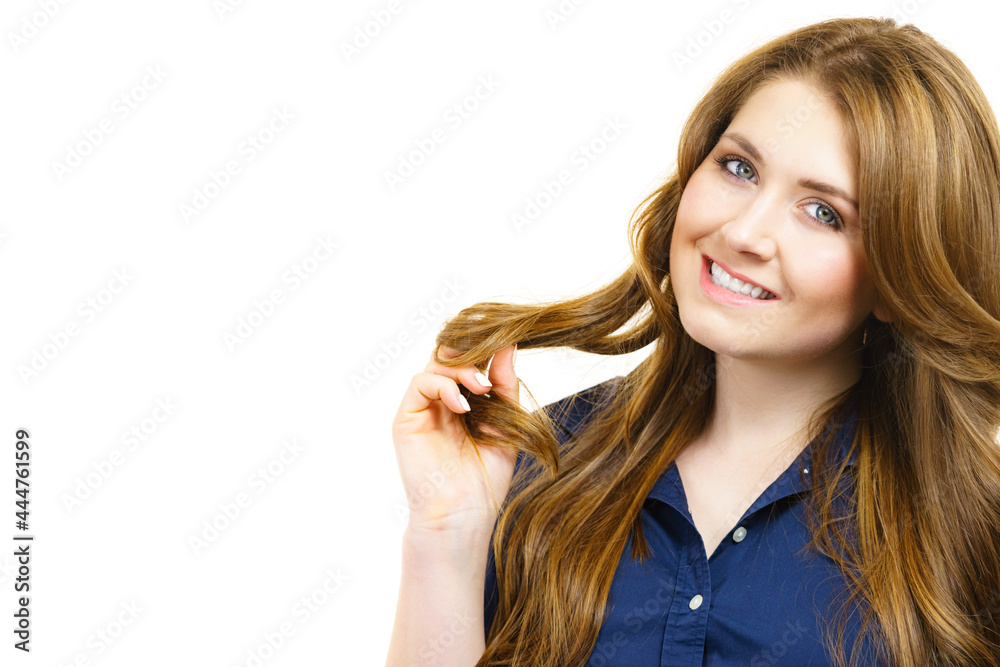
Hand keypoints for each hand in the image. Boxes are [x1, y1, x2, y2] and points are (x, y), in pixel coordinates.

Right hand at [392, 343, 518, 535]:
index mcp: (465, 404)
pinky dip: (444, 385)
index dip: (485, 351)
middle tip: (492, 368)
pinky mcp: (407, 418)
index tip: (508, 346)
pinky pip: (420, 383)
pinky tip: (463, 406)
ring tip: (483, 388)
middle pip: (450, 356)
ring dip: (463, 370)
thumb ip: (506, 386)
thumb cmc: (485, 479)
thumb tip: (509, 345)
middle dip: (472, 354)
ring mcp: (423, 409)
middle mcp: (442, 402)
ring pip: (436, 365)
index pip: (470, 362)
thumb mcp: (506, 423)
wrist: (463, 514)